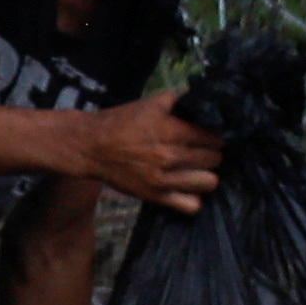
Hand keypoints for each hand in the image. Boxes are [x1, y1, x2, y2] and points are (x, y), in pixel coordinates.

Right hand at [76, 96, 222, 211]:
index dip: (215, 137)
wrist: (89, 146)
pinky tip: (188, 188)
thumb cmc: (121, 122)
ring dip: (206, 175)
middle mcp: (168, 156)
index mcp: (170, 131)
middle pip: (214, 160)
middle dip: (211, 154)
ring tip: (197, 170)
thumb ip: (179, 100)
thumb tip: (204, 99)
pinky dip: (193, 198)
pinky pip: (190, 205)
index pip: (213, 138)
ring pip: (208, 182)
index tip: (211, 138)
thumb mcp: (150, 104)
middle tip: (202, 153)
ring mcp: (162, 179)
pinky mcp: (155, 196)